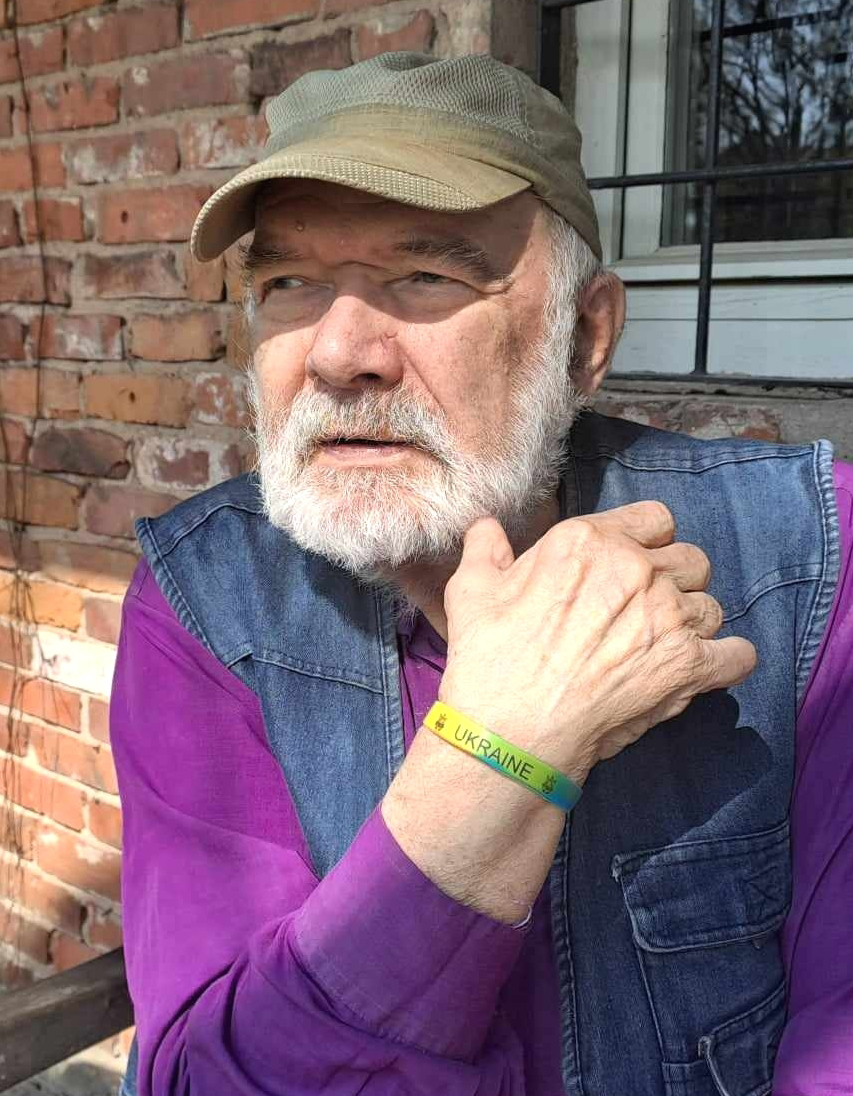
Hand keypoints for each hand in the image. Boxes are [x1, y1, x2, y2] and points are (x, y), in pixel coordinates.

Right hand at [439, 501, 756, 785]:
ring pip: (711, 606)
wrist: (510, 731)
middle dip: (674, 581)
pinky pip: (738, 654)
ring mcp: (668, 617)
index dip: (648, 542)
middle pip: (690, 559)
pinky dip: (729, 662)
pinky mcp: (689, 667)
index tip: (635, 565)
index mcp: (588, 542)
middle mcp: (636, 570)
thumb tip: (487, 527)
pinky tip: (710, 669)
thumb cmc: (488, 660)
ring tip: (666, 647)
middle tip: (647, 612)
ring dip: (694, 624)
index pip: (655, 519)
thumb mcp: (471, 592)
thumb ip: (485, 549)